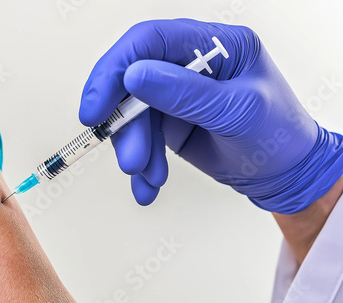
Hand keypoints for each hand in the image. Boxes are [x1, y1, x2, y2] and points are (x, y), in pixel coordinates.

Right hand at [79, 19, 342, 212]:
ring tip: (148, 176)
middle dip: (126, 124)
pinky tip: (149, 183)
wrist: (283, 175)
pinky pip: (142, 137)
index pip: (150, 41)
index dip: (115, 70)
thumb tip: (133, 76)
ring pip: (134, 114)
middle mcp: (191, 64)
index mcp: (215, 44)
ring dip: (135, 149)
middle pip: (134, 81)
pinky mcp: (170, 120)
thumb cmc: (277, 137)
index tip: (97, 108)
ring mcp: (178, 93)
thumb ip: (185, 93)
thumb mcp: (237, 112)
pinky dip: (142, 162)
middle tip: (129, 159)